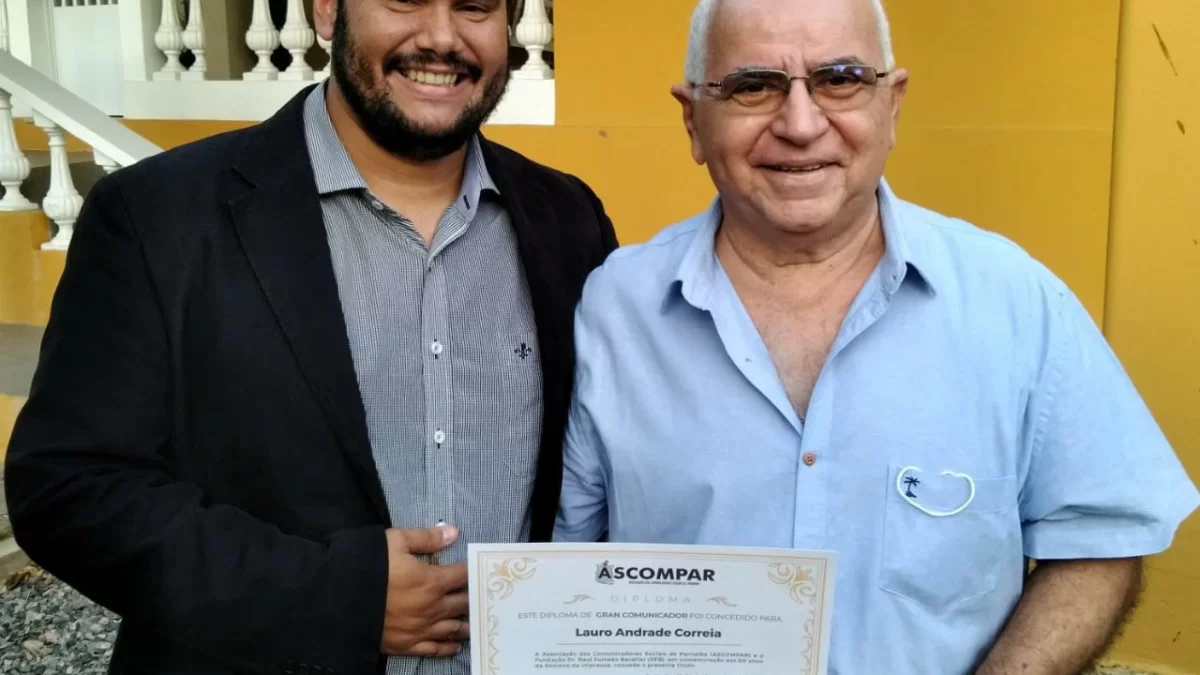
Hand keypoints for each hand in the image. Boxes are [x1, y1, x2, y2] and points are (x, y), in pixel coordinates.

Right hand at [380, 526, 469, 657]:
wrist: (338, 598)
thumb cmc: (368, 565)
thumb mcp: (396, 541)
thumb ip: (427, 538)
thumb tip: (454, 533)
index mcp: (432, 581)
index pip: (462, 576)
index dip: (473, 572)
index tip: (482, 572)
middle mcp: (432, 607)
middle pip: (462, 603)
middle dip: (472, 598)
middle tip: (482, 598)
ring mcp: (420, 629)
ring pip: (452, 628)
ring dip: (465, 624)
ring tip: (476, 622)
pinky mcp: (406, 644)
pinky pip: (433, 648)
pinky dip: (447, 647)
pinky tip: (456, 646)